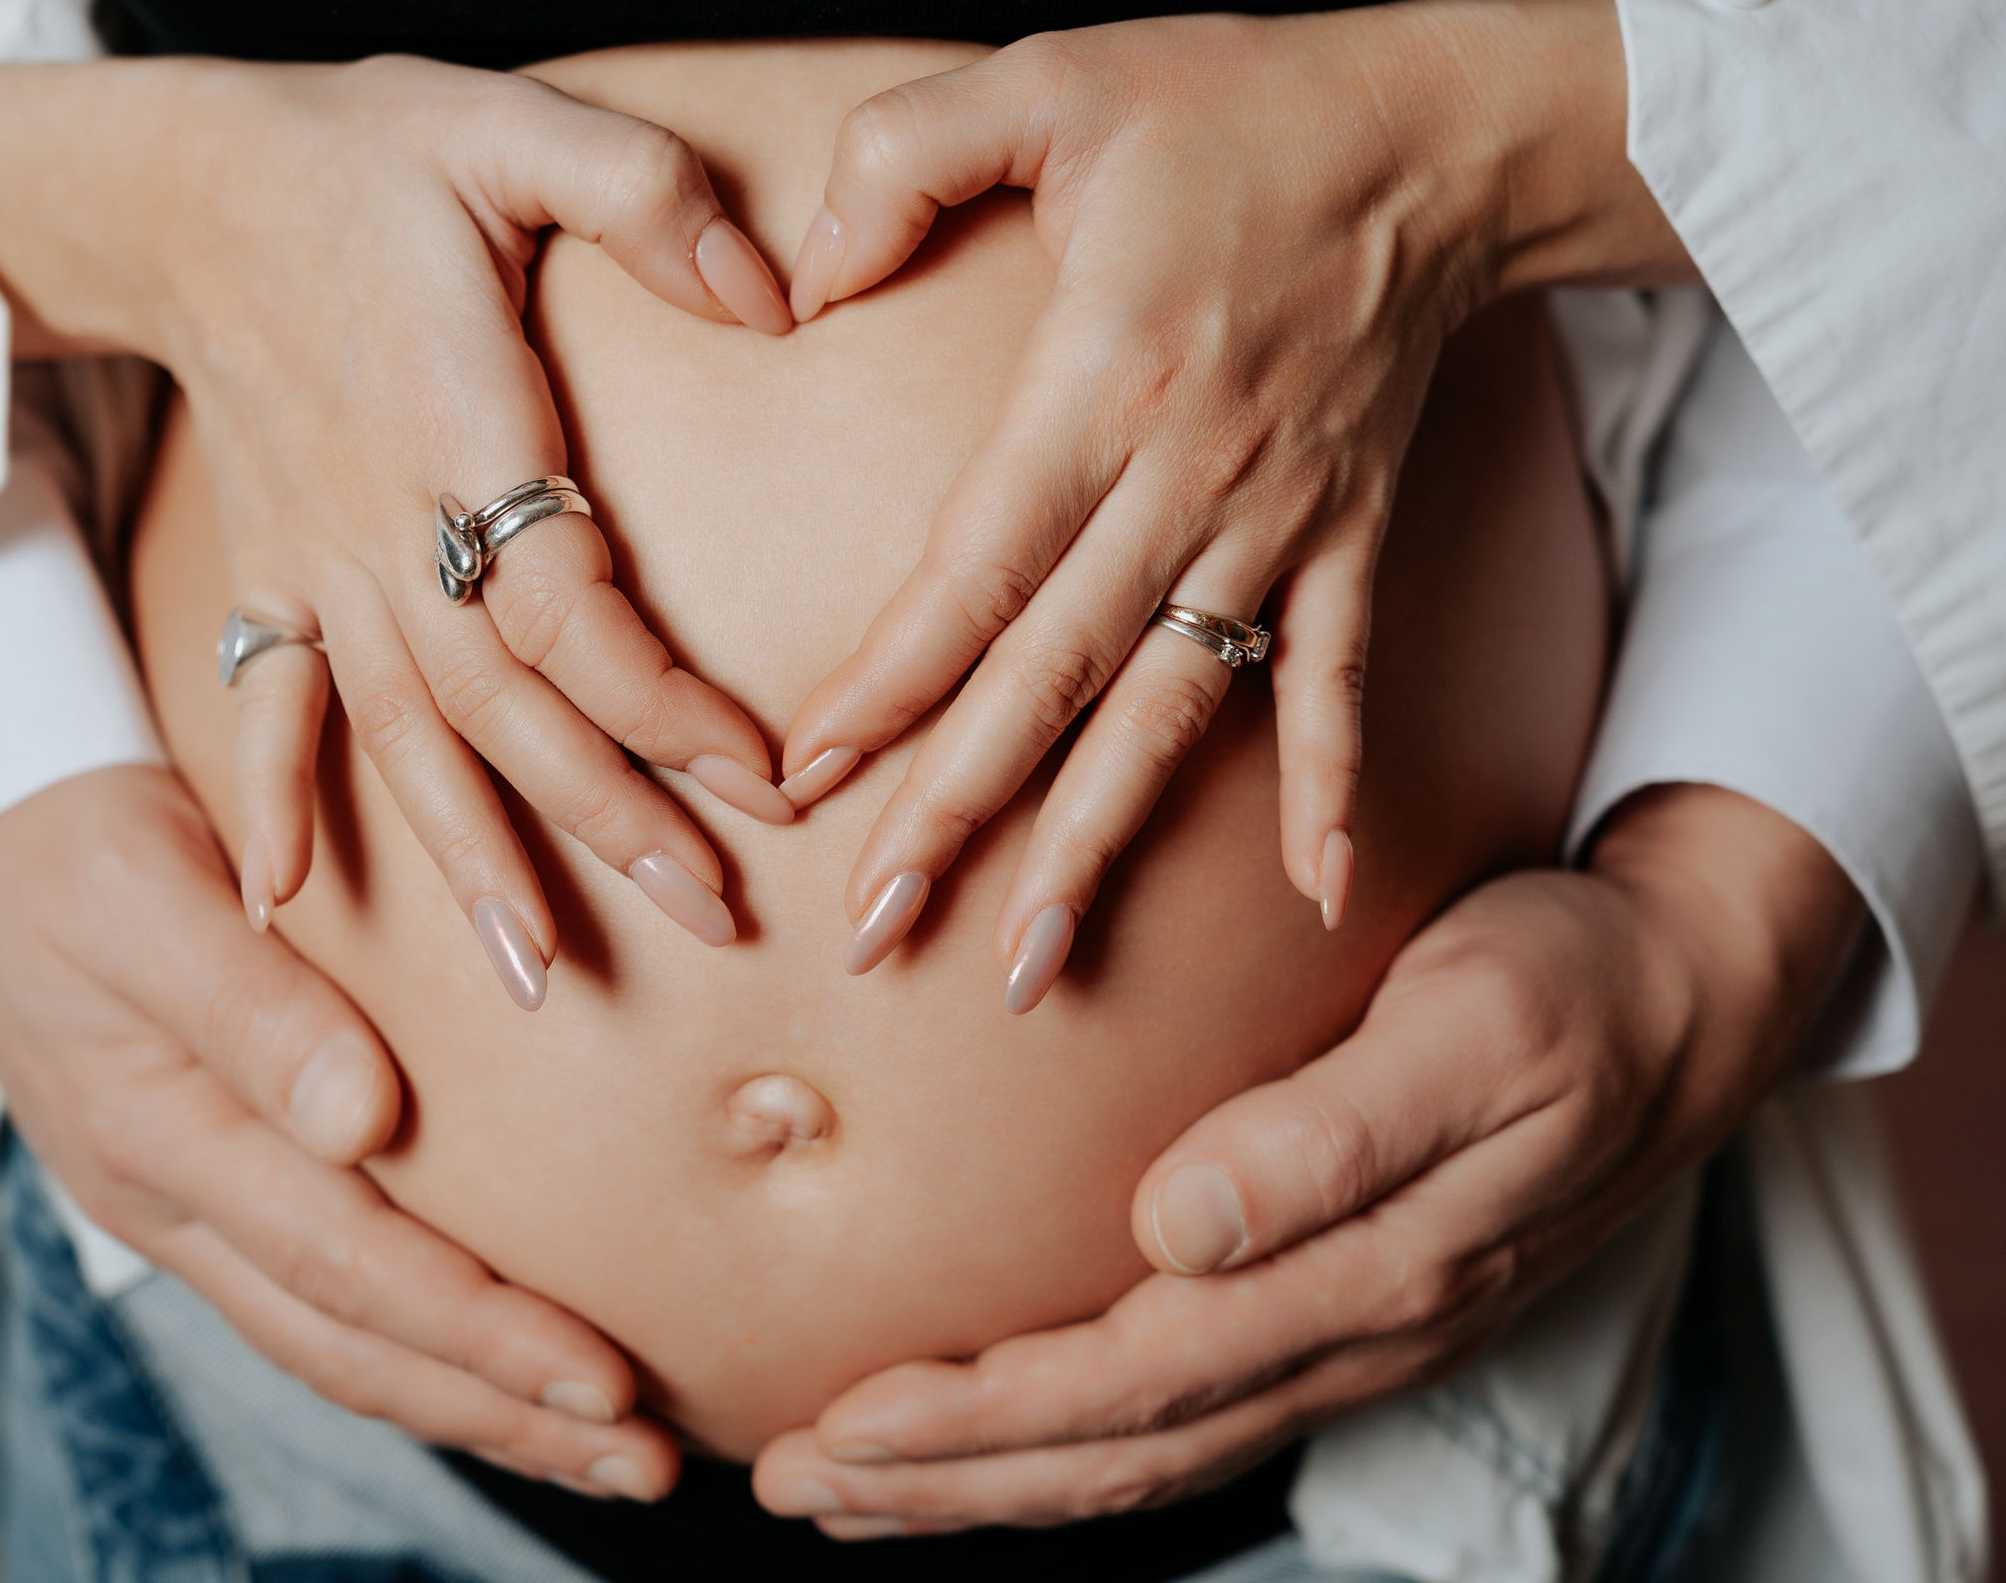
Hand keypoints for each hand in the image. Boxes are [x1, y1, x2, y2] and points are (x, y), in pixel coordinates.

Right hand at [0, 55, 796, 1008]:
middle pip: (503, 707)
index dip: (663, 704)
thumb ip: (648, 195)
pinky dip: (270, 798)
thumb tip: (777, 293)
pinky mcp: (265, 572)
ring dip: (471, 857)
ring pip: (402, 736)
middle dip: (607, 820)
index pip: (573, 606)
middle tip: (707, 916)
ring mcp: (313, 563)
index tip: (759, 780)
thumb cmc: (365, 156)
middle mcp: (382, 524)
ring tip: (539, 975)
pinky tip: (282, 903)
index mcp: (457, 428)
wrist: (181, 186)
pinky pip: (265, 702)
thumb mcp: (514, 127)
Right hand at [0, 765, 679, 1499]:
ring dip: (475, 1402)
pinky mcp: (201, 1188)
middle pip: (352, 1344)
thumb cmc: (63, 844)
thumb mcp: (145, 899)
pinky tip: (498, 1374)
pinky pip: (318, 1301)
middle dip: (504, 1412)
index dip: (475, 1332)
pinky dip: (418, 1352)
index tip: (602, 1375)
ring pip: (339, 1344)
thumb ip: (253, 1008)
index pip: (344, 1265)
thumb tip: (366, 1123)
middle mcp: (170, 1202)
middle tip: (647, 1461)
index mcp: (160, 1135)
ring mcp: (180, 1208)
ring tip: (607, 1445)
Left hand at [750, 785, 1857, 1533]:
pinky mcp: (1339, 1308)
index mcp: (1362, 1277)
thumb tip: (1179, 1225)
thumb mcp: (1474, 1033)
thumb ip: (1332, 1136)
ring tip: (854, 1490)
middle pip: (1116, 1451)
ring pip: (1142, 1452)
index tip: (842, 1424)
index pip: (1131, 1381)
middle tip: (790, 1483)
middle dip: (944, 1481)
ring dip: (990, 1483)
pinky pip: (1182, 1411)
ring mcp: (1346, 1337)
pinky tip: (998, 1439)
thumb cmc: (1569, 988)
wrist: (1689, 996)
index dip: (980, 1419)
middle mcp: (1344, 1335)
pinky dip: (1069, 1444)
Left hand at [773, 0, 1696, 1000]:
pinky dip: (1332, 788)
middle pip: (1055, 677)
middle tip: (874, 933)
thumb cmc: (1226, 103)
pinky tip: (1318, 899)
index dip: (891, 679)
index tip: (809, 776)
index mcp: (1104, 381)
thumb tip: (797, 283)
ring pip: (1174, 713)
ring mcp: (1280, 523)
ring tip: (1030, 967)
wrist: (1435, 132)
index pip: (976, 568)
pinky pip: (1340, 683)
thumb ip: (897, 160)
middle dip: (958, 812)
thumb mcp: (1043, 76)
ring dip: (1099, 843)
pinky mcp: (1350, 536)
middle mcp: (1192, 477)